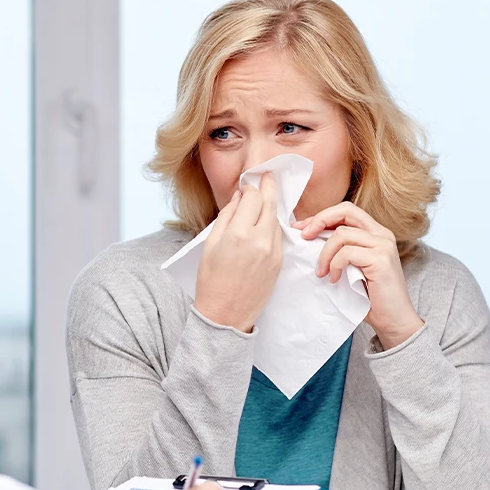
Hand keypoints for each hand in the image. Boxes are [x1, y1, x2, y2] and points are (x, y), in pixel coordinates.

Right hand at [193, 173, 282, 332]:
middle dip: (268, 187)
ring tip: (266, 197)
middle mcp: (258, 240)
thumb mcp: (210, 244)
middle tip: (268, 175)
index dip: (250, 188)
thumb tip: (238, 198)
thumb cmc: (211, 280)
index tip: (247, 185)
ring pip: (276, 219)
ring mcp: (272, 252)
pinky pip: (278, 236)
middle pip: (269, 204)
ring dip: (271, 207)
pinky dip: (272, 226)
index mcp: (237, 234)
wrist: (225, 313)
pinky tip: (265, 223)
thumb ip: (226, 217)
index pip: (252, 198)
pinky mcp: (279, 262)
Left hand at [293, 201, 423, 348]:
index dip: (321, 216)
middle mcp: (382, 234)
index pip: (346, 211)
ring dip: (324, 254)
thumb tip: (307, 236)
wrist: (393, 320)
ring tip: (322, 272)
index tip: (301, 228)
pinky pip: (346, 253)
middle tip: (304, 238)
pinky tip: (334, 279)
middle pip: (346, 210)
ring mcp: (384, 245)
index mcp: (375, 233)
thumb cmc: (369, 296)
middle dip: (319, 220)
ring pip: (342, 234)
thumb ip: (338, 249)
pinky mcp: (381, 260)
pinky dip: (334, 266)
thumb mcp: (350, 266)